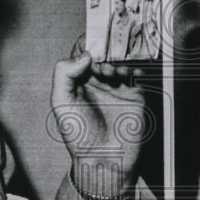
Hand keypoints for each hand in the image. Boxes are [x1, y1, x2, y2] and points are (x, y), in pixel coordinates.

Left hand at [50, 50, 148, 197]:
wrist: (105, 159)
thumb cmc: (80, 136)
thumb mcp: (61, 102)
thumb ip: (64, 73)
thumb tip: (85, 54)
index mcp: (77, 82)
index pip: (81, 53)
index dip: (87, 44)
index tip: (94, 40)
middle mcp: (96, 82)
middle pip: (104, 53)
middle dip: (106, 51)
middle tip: (106, 60)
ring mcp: (116, 87)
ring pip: (121, 60)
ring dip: (120, 60)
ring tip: (115, 73)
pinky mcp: (134, 95)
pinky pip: (138, 74)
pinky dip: (138, 68)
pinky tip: (133, 73)